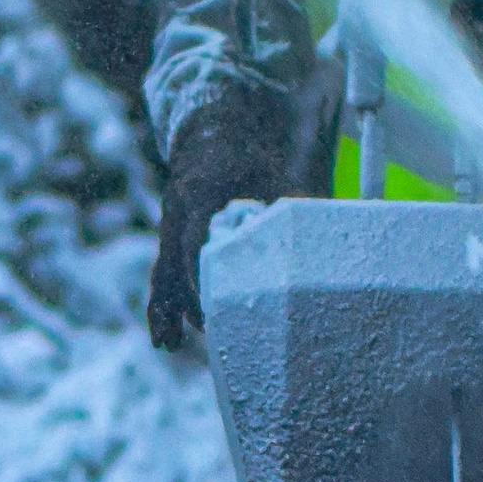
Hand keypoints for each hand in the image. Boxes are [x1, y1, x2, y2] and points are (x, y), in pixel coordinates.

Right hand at [145, 91, 286, 348]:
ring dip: (167, 310)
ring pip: (163, 273)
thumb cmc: (247, 157)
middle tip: (212, 329)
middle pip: (176, 262)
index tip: (213, 297)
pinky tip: (166, 340)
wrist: (211, 137)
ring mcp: (170, 228)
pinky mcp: (170, 242)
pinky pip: (163, 278)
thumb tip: (319, 228)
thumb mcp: (269, 172)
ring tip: (170, 344)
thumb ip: (287, 203)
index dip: (201, 270)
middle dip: (192, 298)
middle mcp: (177, 212)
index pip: (194, 238)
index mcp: (199, 193)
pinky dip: (164, 308)